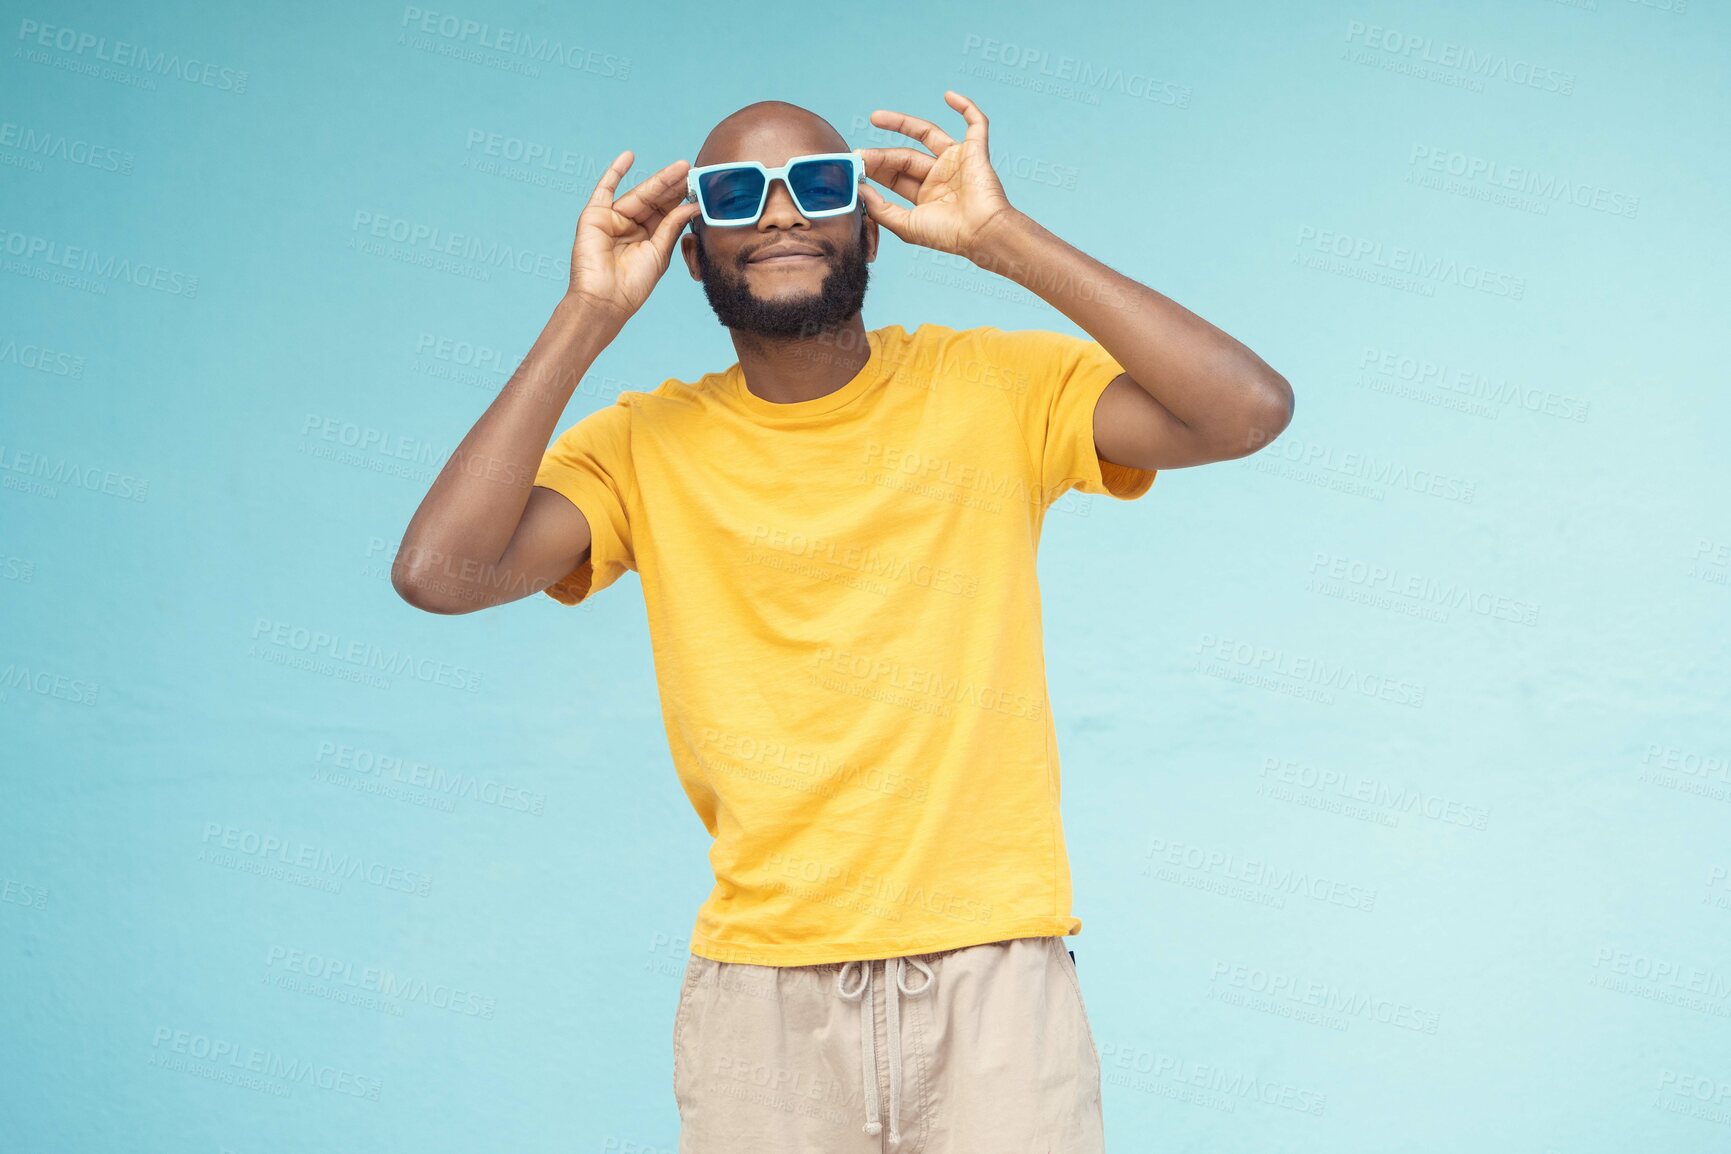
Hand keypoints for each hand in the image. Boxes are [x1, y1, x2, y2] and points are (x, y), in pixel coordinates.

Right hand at [567, 151, 700, 328]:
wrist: (605, 300)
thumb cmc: (632, 284)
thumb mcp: (660, 252)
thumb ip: (672, 226)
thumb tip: (693, 205)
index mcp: (648, 237)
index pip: (667, 212)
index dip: (681, 198)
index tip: (699, 185)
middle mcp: (631, 226)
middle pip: (654, 200)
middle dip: (673, 185)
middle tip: (690, 170)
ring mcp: (612, 219)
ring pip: (638, 194)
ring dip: (658, 180)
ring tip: (678, 168)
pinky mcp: (594, 216)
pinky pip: (604, 189)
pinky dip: (614, 172)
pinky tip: (628, 156)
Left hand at [858, 91, 1017, 261]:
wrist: (981, 233)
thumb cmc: (949, 235)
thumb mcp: (906, 226)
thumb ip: (881, 209)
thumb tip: (860, 190)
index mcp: (926, 196)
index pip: (895, 176)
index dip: (875, 168)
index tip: (855, 164)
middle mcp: (940, 176)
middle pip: (905, 156)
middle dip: (882, 155)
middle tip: (859, 153)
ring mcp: (957, 161)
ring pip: (927, 133)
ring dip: (901, 123)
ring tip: (875, 118)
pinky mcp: (976, 151)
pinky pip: (975, 123)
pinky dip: (965, 107)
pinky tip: (948, 96)